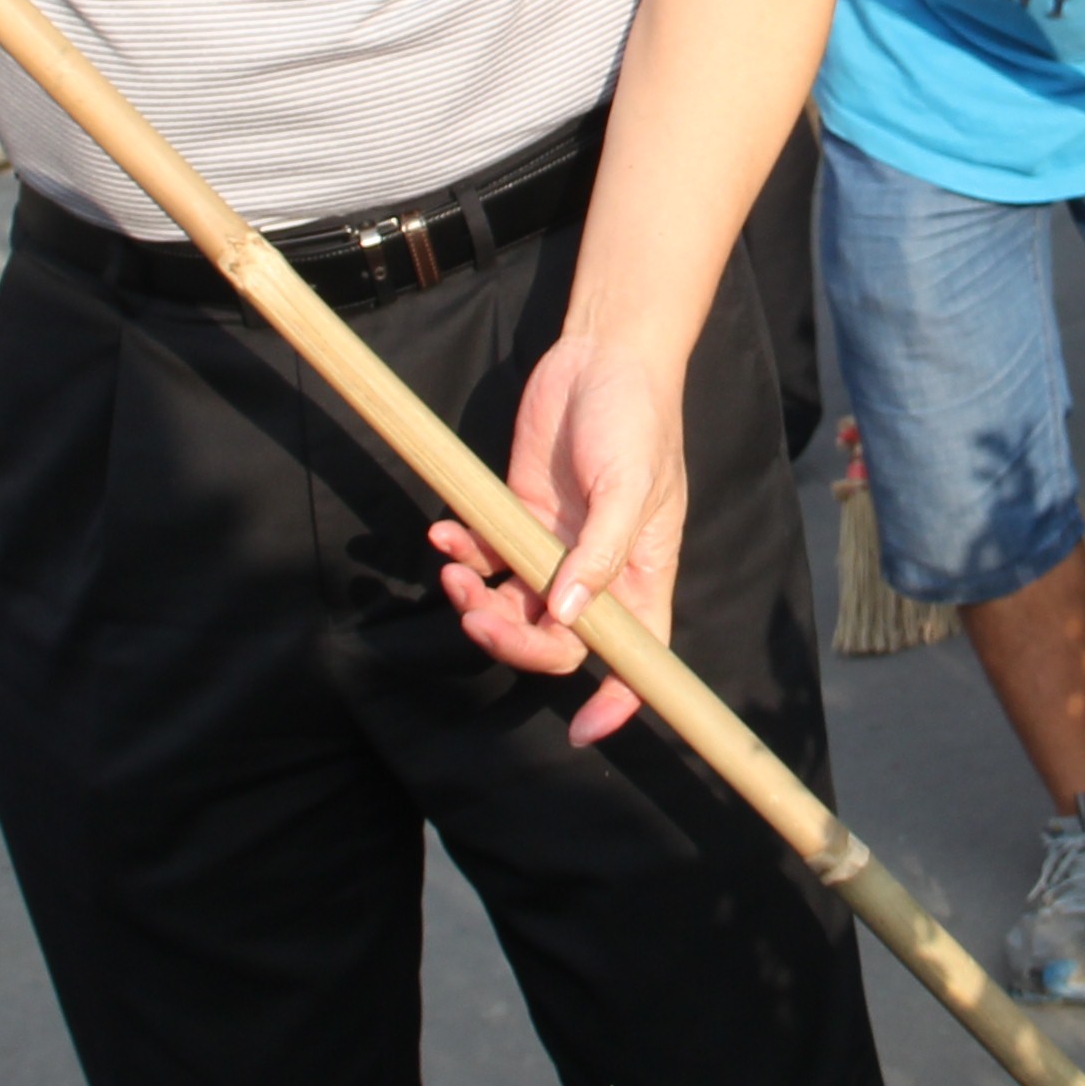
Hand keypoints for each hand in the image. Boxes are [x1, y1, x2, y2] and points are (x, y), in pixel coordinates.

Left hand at [426, 329, 683, 742]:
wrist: (601, 356)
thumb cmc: (636, 419)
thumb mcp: (630, 487)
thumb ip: (598, 553)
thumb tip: (566, 616)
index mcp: (640, 576)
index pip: (634, 656)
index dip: (614, 700)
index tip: (582, 730)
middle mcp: (595, 573)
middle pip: (556, 641)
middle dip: (513, 641)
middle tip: (476, 614)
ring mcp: (552, 548)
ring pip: (512, 606)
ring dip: (477, 602)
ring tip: (454, 568)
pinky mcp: (516, 517)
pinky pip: (485, 557)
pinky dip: (461, 552)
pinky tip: (444, 531)